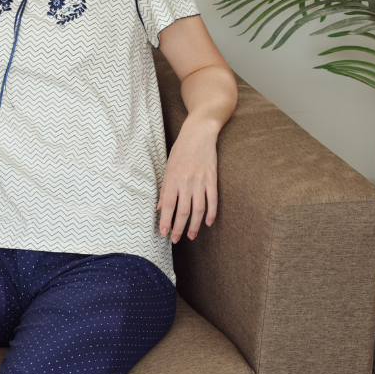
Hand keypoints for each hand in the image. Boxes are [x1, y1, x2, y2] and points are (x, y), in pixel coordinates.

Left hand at [157, 115, 219, 243]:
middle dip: (178, 228)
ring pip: (198, 210)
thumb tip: (161, 208)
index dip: (166, 222)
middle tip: (176, 240)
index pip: (168, 206)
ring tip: (191, 236)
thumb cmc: (181, 151)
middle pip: (183, 212)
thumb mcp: (168, 168)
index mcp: (173, 180)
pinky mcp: (212, 178)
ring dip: (194, 225)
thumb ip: (165, 189)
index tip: (164, 234)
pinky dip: (212, 213)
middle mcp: (186, 182)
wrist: (199, 133)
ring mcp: (201, 181)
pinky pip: (213, 200)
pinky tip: (209, 223)